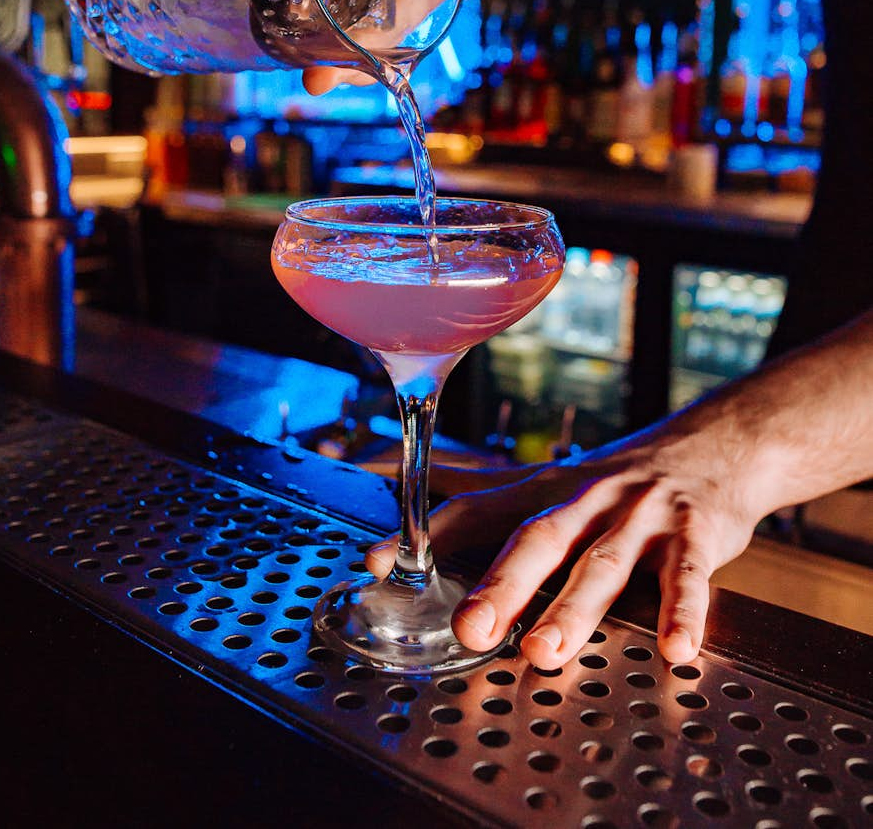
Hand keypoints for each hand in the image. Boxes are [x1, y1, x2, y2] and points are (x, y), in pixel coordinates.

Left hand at [366, 419, 766, 668]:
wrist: (716, 443)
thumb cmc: (622, 475)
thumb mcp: (550, 477)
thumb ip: (484, 490)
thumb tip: (403, 483)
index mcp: (545, 489)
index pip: (477, 507)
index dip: (428, 534)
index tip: (377, 563)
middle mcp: (586, 498)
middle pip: (537, 538)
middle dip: (501, 583)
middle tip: (468, 628)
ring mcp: (641, 515)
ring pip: (602, 562)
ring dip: (574, 607)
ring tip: (545, 651)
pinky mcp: (695, 533)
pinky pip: (688, 575)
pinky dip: (683, 612)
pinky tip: (676, 649)